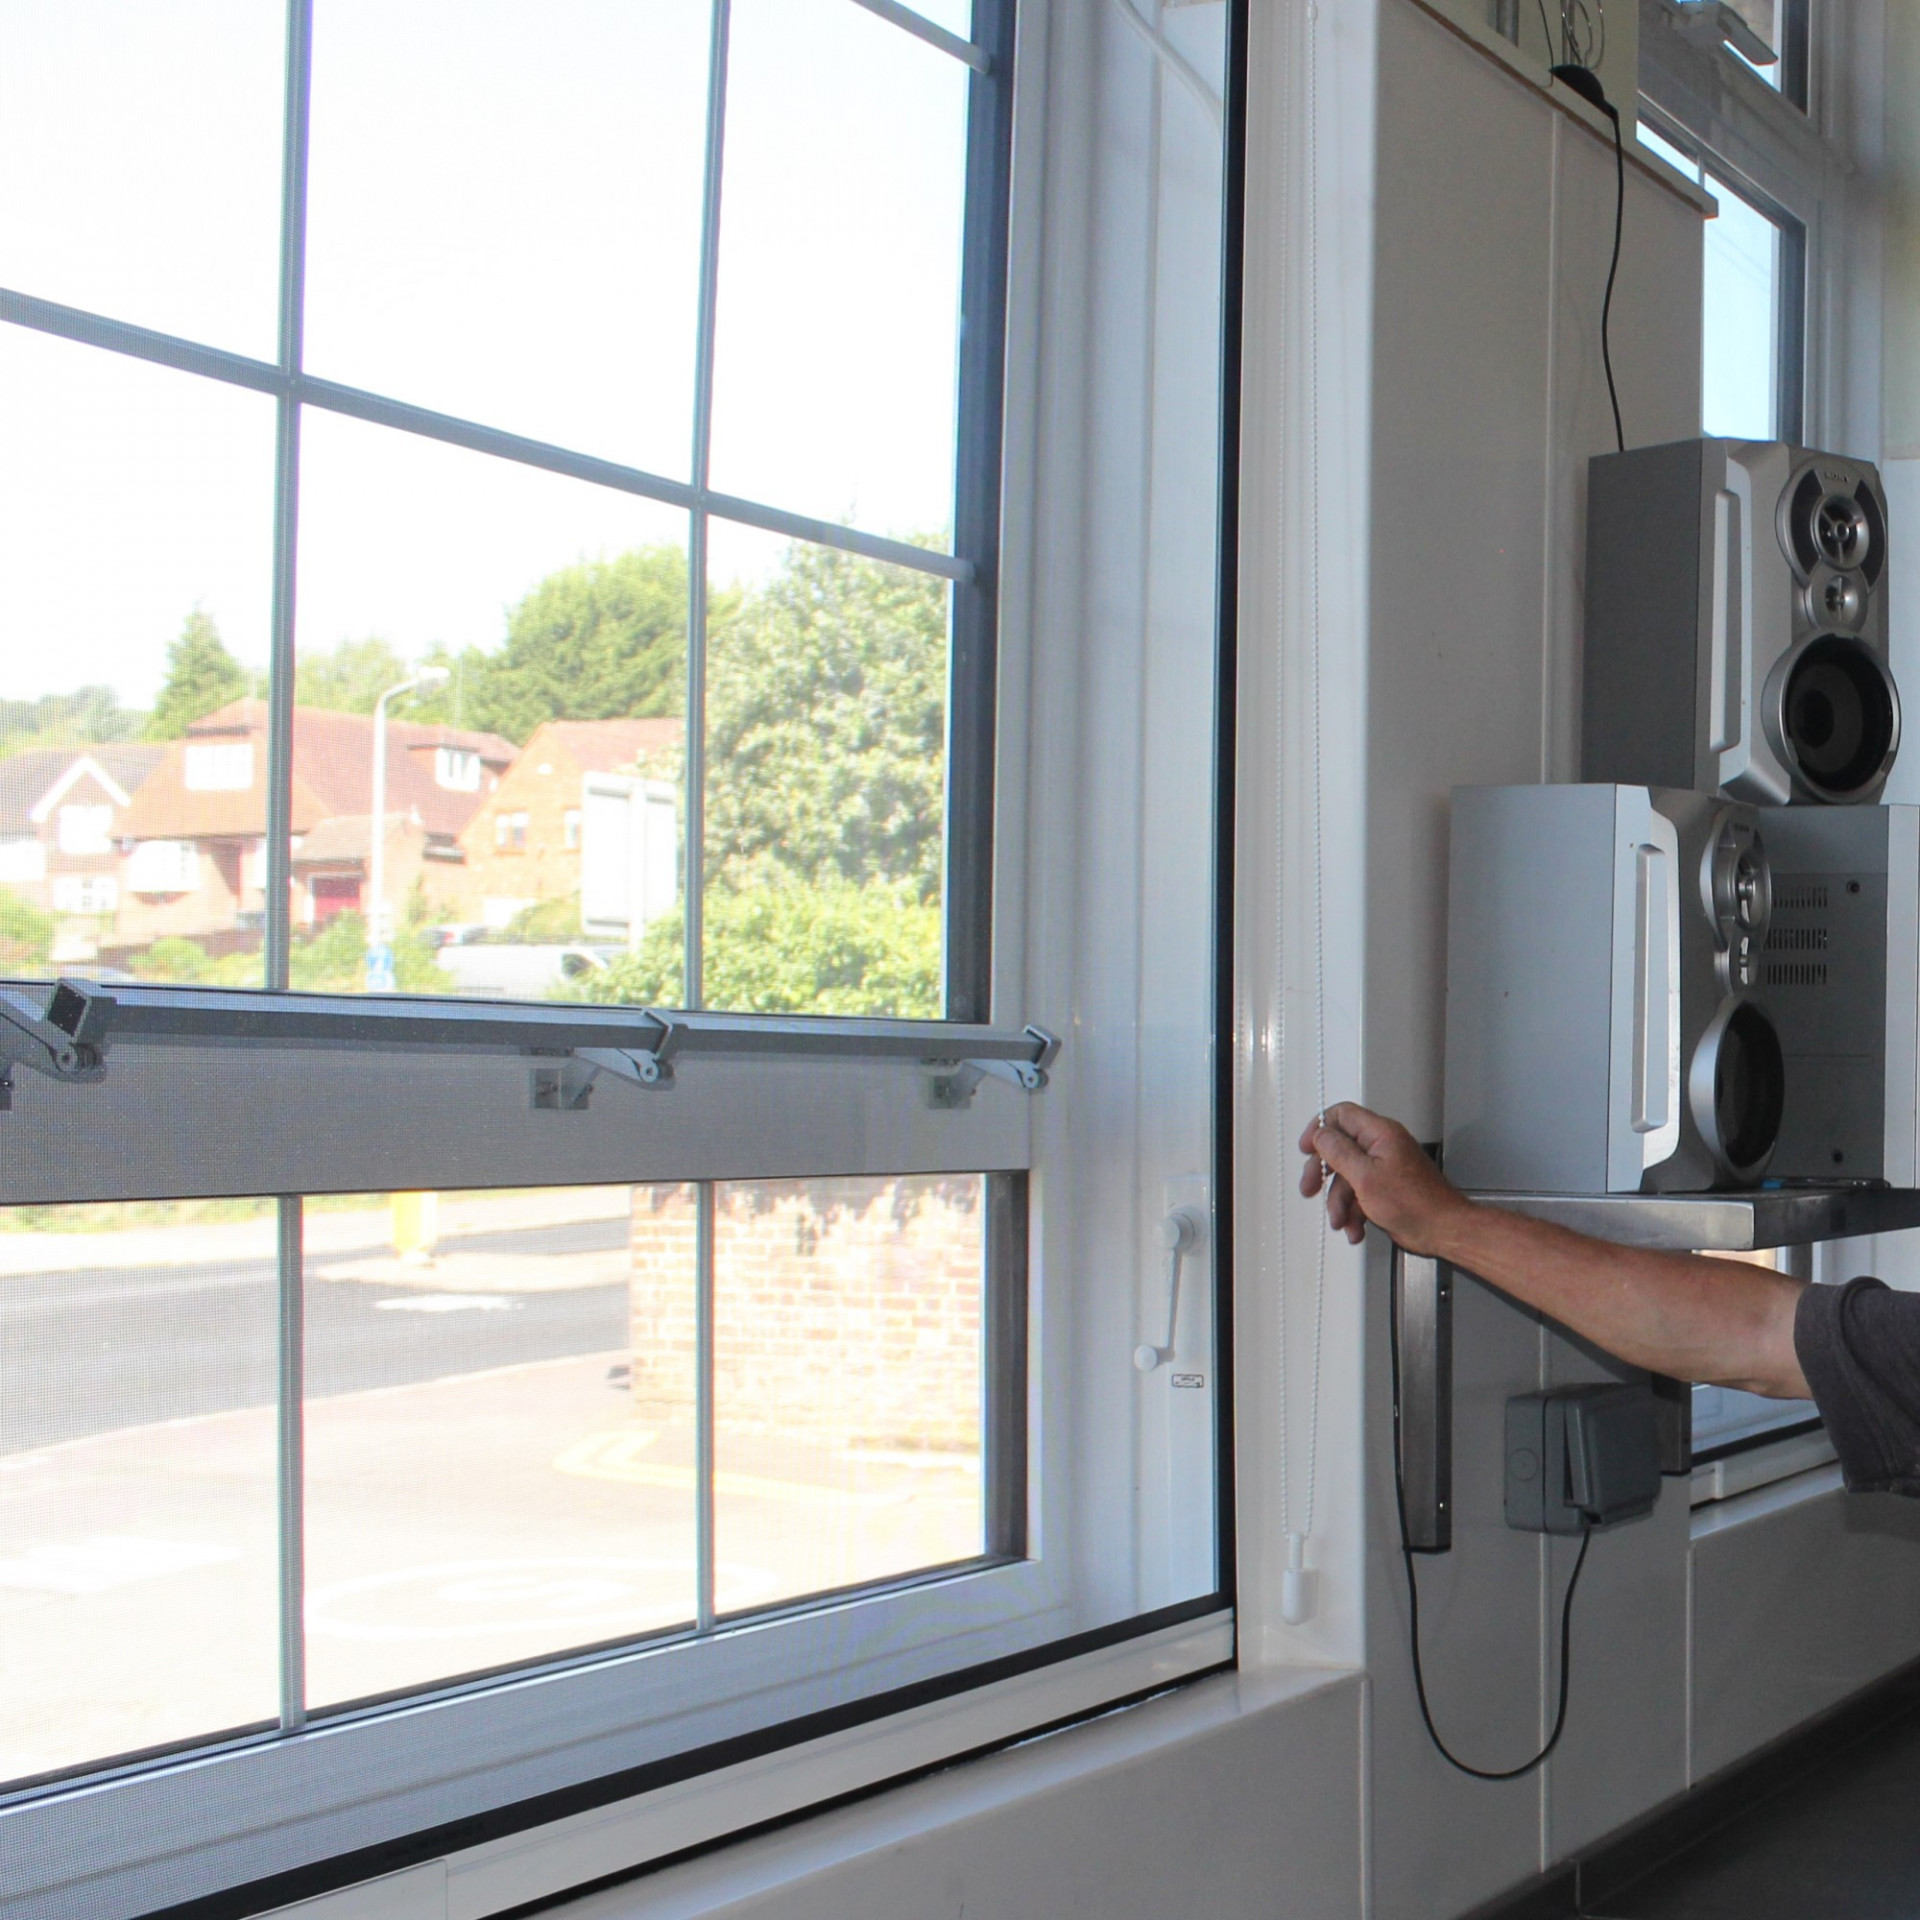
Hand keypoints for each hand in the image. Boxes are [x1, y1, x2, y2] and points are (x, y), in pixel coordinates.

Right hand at [1298, 1102, 1470, 1252]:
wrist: (1442, 1231)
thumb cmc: (1415, 1204)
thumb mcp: (1365, 1176)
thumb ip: (1339, 1152)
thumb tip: (1320, 1135)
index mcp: (1380, 1134)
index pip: (1342, 1115)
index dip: (1320, 1128)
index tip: (1307, 1148)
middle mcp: (1382, 1147)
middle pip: (1339, 1149)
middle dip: (1322, 1173)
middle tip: (1309, 1188)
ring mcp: (1383, 1169)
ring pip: (1346, 1178)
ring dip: (1339, 1202)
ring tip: (1341, 1221)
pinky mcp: (1385, 1189)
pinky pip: (1358, 1195)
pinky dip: (1353, 1212)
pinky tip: (1355, 1228)